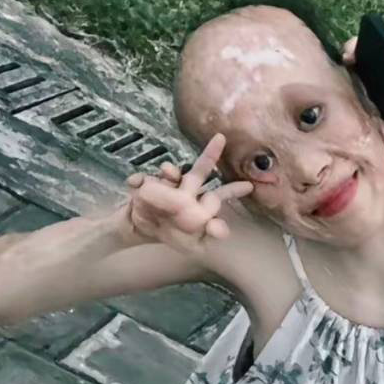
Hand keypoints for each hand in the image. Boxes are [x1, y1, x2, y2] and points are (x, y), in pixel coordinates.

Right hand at [121, 135, 252, 250]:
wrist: (140, 227)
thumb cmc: (172, 234)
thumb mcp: (193, 243)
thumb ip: (208, 234)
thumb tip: (221, 230)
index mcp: (200, 204)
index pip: (219, 196)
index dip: (233, 190)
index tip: (248, 186)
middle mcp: (186, 191)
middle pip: (199, 172)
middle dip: (209, 156)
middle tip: (221, 140)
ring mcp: (166, 186)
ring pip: (172, 172)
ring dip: (170, 170)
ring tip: (166, 170)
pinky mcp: (145, 184)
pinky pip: (143, 180)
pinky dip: (139, 180)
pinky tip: (135, 183)